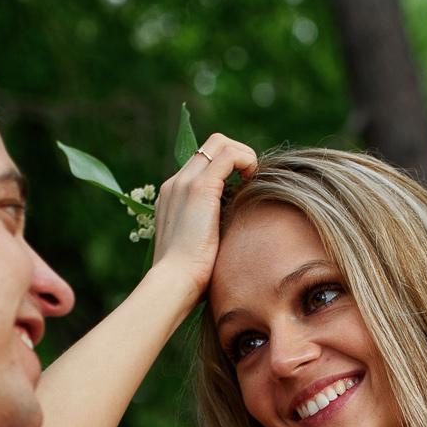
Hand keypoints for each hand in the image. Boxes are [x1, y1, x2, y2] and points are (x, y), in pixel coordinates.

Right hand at [149, 132, 256, 293]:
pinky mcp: (200, 188)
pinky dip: (247, 160)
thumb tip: (230, 234)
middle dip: (237, 155)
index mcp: (172, 197)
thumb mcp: (197, 248)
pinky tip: (253, 181)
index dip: (227, 167)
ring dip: (244, 155)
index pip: (202, 164)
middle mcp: (176, 183)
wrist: (173, 283)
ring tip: (253, 179)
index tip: (243, 187)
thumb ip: (208, 232)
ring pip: (220, 143)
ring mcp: (185, 182)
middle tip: (251, 179)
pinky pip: (229, 155)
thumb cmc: (188, 278)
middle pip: (210, 146)